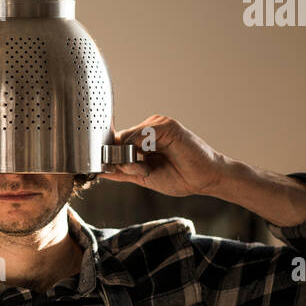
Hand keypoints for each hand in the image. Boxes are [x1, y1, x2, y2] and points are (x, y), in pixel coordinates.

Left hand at [99, 115, 228, 196]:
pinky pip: (142, 134)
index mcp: (141, 140)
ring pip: (127, 137)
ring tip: (146, 170)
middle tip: (133, 172)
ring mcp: (157, 125)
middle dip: (118, 159)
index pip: (116, 142)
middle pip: (118, 139)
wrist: (205, 180)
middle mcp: (147, 130)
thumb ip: (123, 172)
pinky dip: (139, 150)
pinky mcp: (167, 125)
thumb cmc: (180, 178)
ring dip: (130, 158)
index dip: (108, 155)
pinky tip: (149, 161)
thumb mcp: (144, 177)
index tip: (101, 167)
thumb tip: (100, 171)